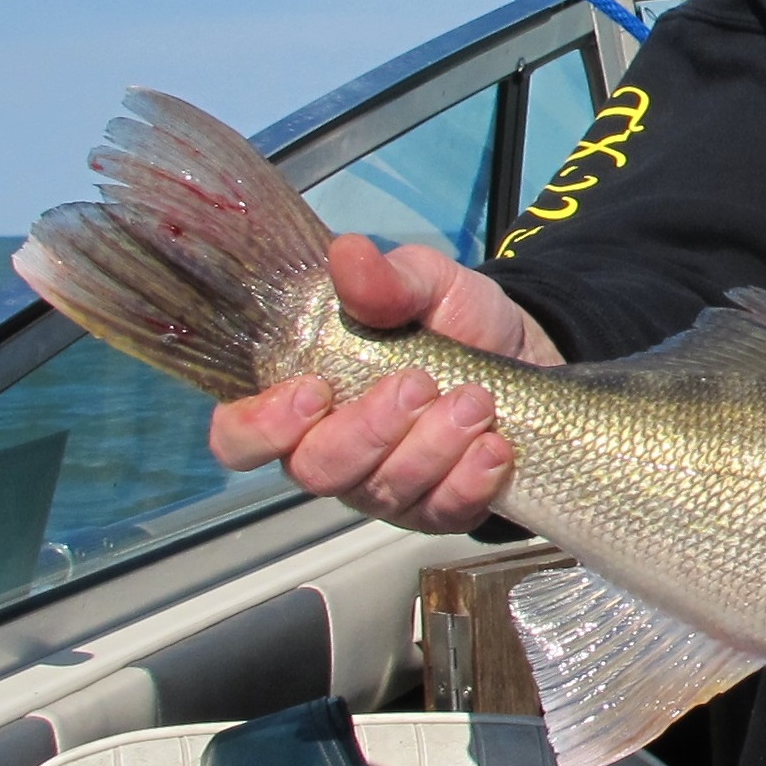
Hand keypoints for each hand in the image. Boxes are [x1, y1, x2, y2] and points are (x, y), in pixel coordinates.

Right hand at [208, 234, 564, 532]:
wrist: (524, 349)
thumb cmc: (453, 317)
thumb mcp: (426, 282)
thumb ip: (385, 278)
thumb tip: (348, 254)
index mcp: (301, 397)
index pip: (241, 436)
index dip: (263, 427)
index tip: (315, 391)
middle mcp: (331, 450)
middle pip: (317, 470)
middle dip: (371, 429)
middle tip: (421, 383)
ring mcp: (383, 487)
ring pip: (383, 492)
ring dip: (433, 447)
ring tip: (477, 402)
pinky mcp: (437, 509)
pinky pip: (441, 512)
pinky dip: (469, 480)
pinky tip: (494, 447)